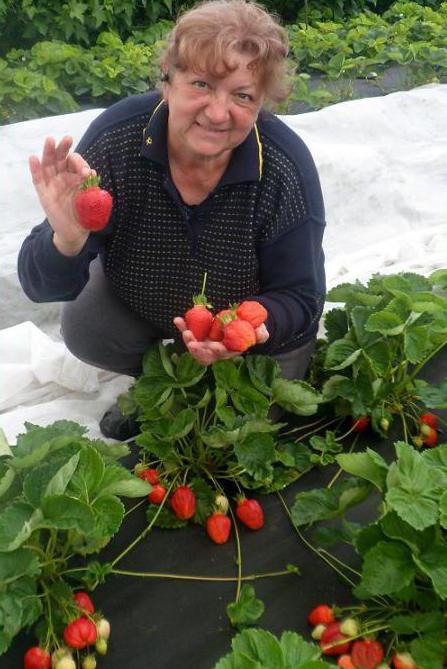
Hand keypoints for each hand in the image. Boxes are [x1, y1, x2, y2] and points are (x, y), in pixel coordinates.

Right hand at [29, 136, 95, 254]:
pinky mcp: (44, 194)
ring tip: (50, 140)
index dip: (81, 164)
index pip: (75, 163)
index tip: (87, 173)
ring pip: (48, 164)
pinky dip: (35, 168)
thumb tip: (92, 173)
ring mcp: (52, 184)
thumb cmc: (84, 213)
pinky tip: (34, 158)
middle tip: (68, 138)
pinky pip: (38, 179)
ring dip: (49, 152)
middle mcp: (63, 177)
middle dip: (64, 148)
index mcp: (75, 177)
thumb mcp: (91, 199)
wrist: (75, 232)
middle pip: (61, 158)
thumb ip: (92, 187)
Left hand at [173, 317, 268, 365]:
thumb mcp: (261, 331)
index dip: (216, 351)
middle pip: (204, 355)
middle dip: (197, 349)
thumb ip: (261, 333)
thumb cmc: (253, 330)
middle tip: (191, 340)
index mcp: (230, 351)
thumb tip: (258, 332)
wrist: (245, 323)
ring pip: (195, 346)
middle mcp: (216, 351)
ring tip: (184, 328)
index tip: (213, 346)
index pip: (222, 354)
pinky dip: (184, 327)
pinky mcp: (201, 336)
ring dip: (187, 339)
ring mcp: (207, 344)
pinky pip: (191, 333)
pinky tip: (178, 320)